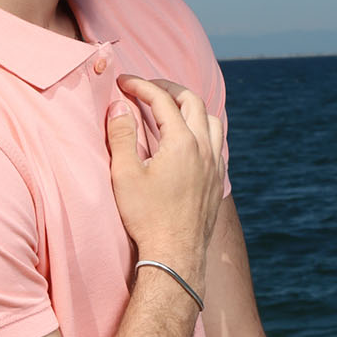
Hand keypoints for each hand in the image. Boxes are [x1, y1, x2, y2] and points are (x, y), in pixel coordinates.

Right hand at [106, 75, 224, 284]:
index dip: (140, 85)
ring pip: (211, 120)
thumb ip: (121, 135)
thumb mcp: (125, 175)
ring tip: (169, 108)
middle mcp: (204, 148)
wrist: (175, 255)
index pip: (161, 99)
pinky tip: (187, 139)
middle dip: (168, 88)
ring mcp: (215, 164)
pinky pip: (216, 141)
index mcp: (181, 142)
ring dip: (190, 106)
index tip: (123, 82)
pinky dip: (202, 128)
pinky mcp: (217, 180)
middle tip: (146, 88)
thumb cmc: (146, 217)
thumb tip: (120, 105)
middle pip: (192, 101)